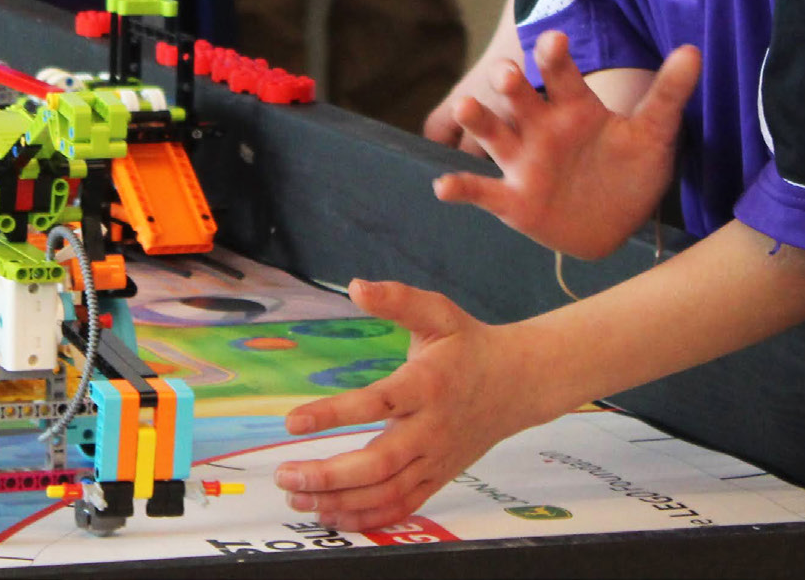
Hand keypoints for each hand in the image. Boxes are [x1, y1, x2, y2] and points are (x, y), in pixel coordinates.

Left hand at [276, 280, 540, 531]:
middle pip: (378, 464)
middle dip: (328, 475)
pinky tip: (332, 513)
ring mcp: (435, 459)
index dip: (333, 415)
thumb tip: (355, 286)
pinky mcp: (438, 478)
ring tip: (298, 496)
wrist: (518, 383)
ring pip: (386, 493)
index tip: (292, 422)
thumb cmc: (470, 345)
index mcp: (427, 385)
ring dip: (339, 501)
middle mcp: (431, 428)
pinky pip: (402, 507)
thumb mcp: (437, 312)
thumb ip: (397, 299)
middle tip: (286, 475)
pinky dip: (366, 518)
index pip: (376, 404)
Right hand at [433, 32, 697, 260]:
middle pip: (518, 97)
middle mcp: (541, 128)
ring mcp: (522, 162)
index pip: (561, 75)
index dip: (555, 56)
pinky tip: (443, 186)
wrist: (616, 224)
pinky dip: (459, 186)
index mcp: (574, 107)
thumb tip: (694, 50)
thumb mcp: (654, 133)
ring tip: (467, 108)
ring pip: (493, 134)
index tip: (554, 39)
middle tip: (508, 73)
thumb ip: (669, 93)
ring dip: (478, 119)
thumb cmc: (630, 170)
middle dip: (510, 83)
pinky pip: (481, 190)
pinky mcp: (511, 199)